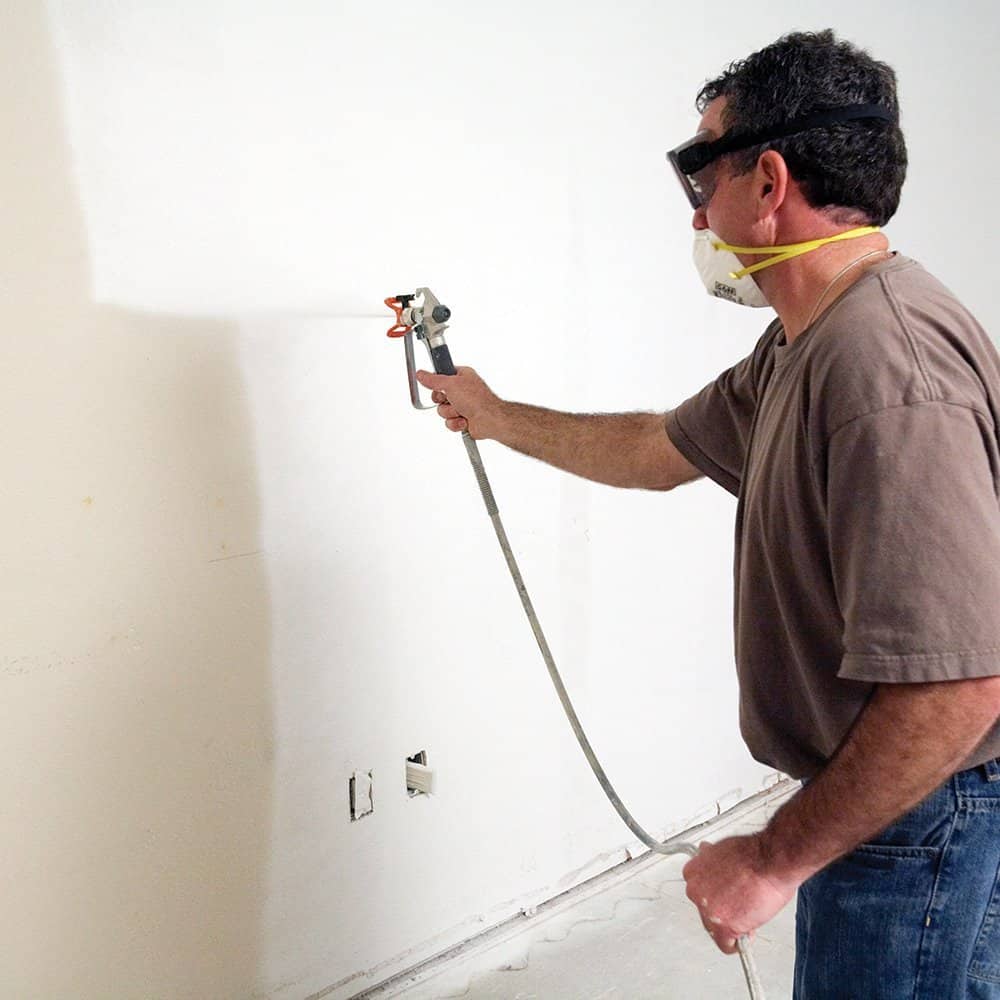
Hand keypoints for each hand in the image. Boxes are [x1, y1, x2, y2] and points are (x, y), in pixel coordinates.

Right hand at [415, 367, 502, 439]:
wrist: (489, 420)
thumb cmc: (477, 399)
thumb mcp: (451, 384)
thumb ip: (433, 379)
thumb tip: (421, 374)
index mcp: (461, 376)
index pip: (440, 377)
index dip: (437, 384)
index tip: (439, 387)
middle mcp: (462, 390)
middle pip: (438, 396)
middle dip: (444, 402)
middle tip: (452, 400)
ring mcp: (462, 405)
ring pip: (442, 411)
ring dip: (450, 413)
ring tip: (462, 411)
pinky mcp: (462, 419)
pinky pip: (449, 422)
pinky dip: (456, 423)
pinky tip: (465, 421)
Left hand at [682, 834, 798, 954]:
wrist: (768, 861)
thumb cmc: (752, 854)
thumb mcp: (721, 849)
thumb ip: (710, 861)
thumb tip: (708, 857)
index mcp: (693, 872)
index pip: (699, 892)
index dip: (716, 895)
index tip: (726, 895)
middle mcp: (695, 891)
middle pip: (705, 911)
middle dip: (723, 911)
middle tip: (740, 906)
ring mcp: (708, 910)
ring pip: (715, 928)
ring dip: (731, 925)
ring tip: (749, 914)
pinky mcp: (724, 926)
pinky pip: (726, 945)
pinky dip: (737, 944)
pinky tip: (747, 934)